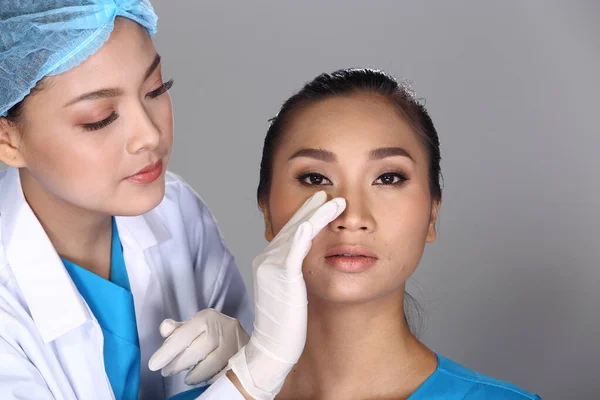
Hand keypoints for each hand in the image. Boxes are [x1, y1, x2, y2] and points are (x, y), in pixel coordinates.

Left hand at [148, 309, 249, 384]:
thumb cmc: (214, 334)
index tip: (153, 365)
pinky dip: (211, 378)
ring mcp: (237, 343)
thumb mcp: (195, 328)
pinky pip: (224, 372)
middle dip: (179, 364)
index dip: (167, 351)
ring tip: (187, 378)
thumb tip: (164, 328)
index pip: (184, 334)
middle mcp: (224, 327)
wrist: (250, 341)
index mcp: (208, 317)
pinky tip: (204, 378)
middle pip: (198, 349)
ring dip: (196, 374)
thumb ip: (178, 330)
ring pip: (212, 364)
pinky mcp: (245, 358)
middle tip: (167, 371)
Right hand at [228, 191, 345, 399]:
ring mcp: (272, 266)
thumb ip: (294, 274)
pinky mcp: (282, 276)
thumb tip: (311, 264)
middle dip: (310, 208)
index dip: (305, 217)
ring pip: (296, 231)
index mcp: (267, 263)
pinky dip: (307, 230)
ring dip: (315, 214)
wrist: (272, 350)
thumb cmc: (285, 327)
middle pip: (291, 227)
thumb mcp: (289, 293)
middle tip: (326, 194)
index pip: (288, 233)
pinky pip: (296, 247)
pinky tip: (318, 218)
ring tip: (333, 201)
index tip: (320, 205)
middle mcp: (266, 260)